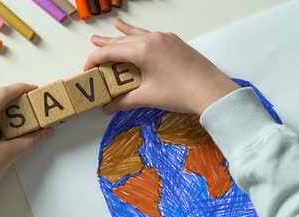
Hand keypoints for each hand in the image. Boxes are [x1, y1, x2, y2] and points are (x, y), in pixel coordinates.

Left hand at [0, 83, 53, 199]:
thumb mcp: (9, 154)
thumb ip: (31, 140)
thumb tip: (47, 132)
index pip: (2, 94)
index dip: (20, 89)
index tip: (35, 90)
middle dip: (13, 97)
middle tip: (31, 102)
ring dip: (2, 106)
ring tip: (21, 113)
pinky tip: (4, 125)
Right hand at [84, 19, 238, 114]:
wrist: (211, 90)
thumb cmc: (179, 93)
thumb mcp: (148, 97)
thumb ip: (125, 101)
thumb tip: (108, 107)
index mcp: (142, 49)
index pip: (111, 52)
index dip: (95, 60)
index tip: (87, 70)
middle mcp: (152, 39)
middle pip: (122, 40)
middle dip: (107, 44)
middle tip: (93, 42)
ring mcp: (165, 38)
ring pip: (138, 34)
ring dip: (124, 34)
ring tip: (114, 27)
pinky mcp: (175, 42)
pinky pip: (151, 35)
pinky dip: (140, 35)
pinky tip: (139, 34)